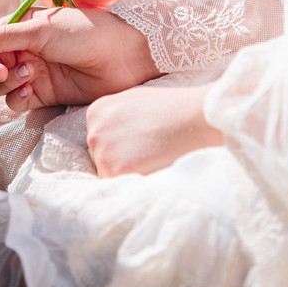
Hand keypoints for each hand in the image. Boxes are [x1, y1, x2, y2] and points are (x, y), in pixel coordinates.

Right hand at [0, 6, 159, 111]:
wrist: (124, 57)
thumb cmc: (88, 33)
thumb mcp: (43, 29)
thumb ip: (5, 36)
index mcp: (25, 26)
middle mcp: (27, 49)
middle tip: (4, 70)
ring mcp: (35, 72)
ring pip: (1, 85)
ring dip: (6, 82)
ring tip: (28, 75)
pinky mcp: (45, 94)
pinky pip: (17, 101)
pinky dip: (16, 99)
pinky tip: (28, 92)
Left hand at [86, 81, 223, 177]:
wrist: (194, 118)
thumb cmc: (171, 107)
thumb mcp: (135, 100)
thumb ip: (118, 116)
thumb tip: (115, 134)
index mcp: (97, 111)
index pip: (99, 137)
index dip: (119, 144)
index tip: (138, 142)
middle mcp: (94, 131)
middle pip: (99, 156)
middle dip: (120, 158)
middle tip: (146, 153)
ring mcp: (102, 152)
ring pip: (108, 173)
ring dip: (127, 172)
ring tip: (151, 159)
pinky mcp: (114, 171)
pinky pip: (118, 186)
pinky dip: (133, 182)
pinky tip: (151, 168)